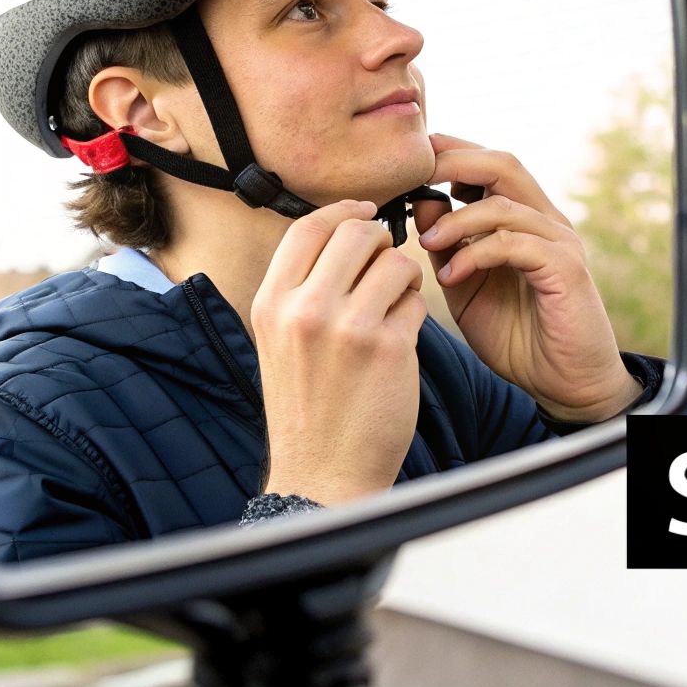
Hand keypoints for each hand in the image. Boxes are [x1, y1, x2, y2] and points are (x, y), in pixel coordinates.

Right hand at [249, 200, 425, 504]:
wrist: (322, 475)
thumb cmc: (306, 408)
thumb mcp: (279, 341)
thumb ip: (300, 289)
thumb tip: (338, 233)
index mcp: (271, 303)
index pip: (308, 227)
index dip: (343, 211)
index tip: (364, 212)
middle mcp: (305, 310)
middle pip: (356, 233)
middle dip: (380, 240)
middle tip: (385, 261)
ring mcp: (349, 328)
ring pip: (395, 262)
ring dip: (403, 275)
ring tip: (394, 302)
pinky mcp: (389, 348)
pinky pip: (415, 301)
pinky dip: (413, 309)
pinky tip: (401, 333)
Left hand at [413, 133, 642, 423]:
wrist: (563, 383)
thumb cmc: (517, 336)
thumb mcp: (465, 286)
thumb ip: (447, 245)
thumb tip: (420, 202)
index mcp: (523, 219)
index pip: (488, 166)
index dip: (451, 154)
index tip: (409, 164)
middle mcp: (545, 221)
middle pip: (502, 164)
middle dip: (454, 163)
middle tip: (414, 178)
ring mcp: (559, 241)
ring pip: (505, 204)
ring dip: (457, 219)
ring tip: (426, 241)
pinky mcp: (565, 268)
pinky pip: (516, 244)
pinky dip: (477, 253)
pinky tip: (451, 276)